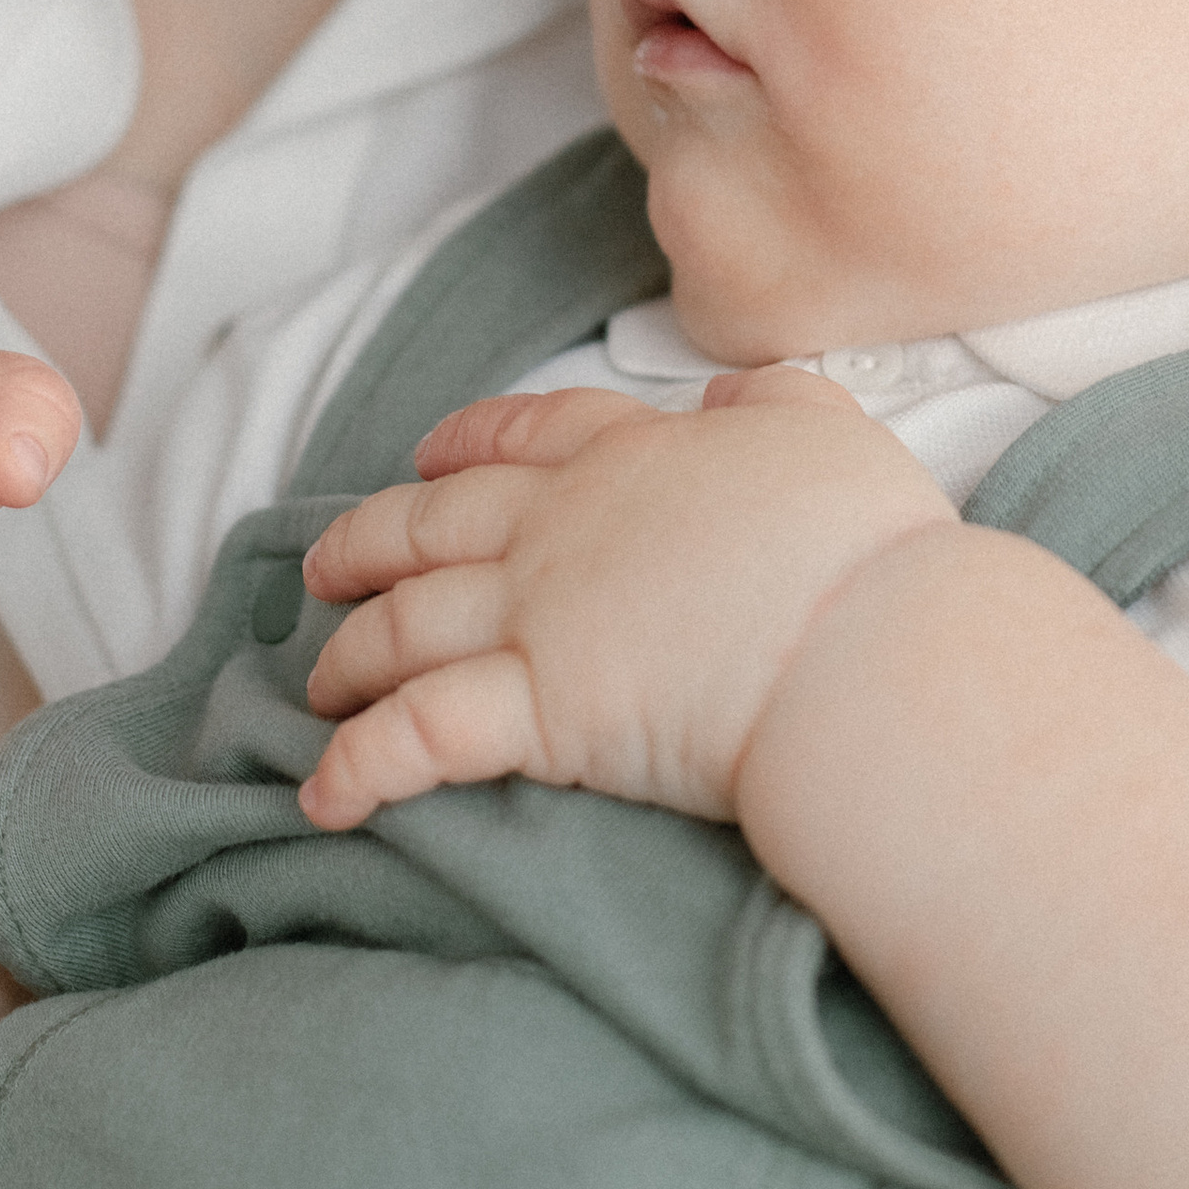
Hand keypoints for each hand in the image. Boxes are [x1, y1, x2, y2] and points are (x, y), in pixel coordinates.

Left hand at [298, 369, 955, 828]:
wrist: (869, 644)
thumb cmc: (868, 548)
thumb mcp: (831, 432)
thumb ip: (777, 402)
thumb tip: (737, 391)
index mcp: (637, 455)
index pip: (532, 434)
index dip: (470, 442)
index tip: (428, 455)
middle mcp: (566, 527)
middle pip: (433, 526)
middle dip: (366, 545)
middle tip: (322, 569)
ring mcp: (543, 616)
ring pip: (407, 625)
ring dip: (349, 657)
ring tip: (320, 686)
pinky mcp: (540, 711)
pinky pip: (420, 736)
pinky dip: (360, 765)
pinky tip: (322, 797)